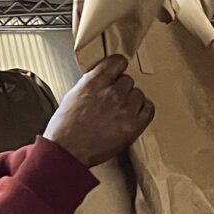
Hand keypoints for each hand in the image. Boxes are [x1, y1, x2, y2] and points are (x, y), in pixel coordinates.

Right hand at [45, 53, 154, 167]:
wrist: (66, 151)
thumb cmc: (64, 128)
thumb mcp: (73, 96)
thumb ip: (91, 85)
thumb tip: (103, 81)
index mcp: (94, 82)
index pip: (117, 62)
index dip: (117, 67)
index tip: (117, 72)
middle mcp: (111, 92)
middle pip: (128, 80)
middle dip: (121, 89)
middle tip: (113, 101)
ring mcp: (124, 109)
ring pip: (138, 94)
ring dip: (131, 101)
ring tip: (121, 111)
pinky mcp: (133, 125)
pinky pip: (149, 109)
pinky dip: (143, 110)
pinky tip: (134, 115)